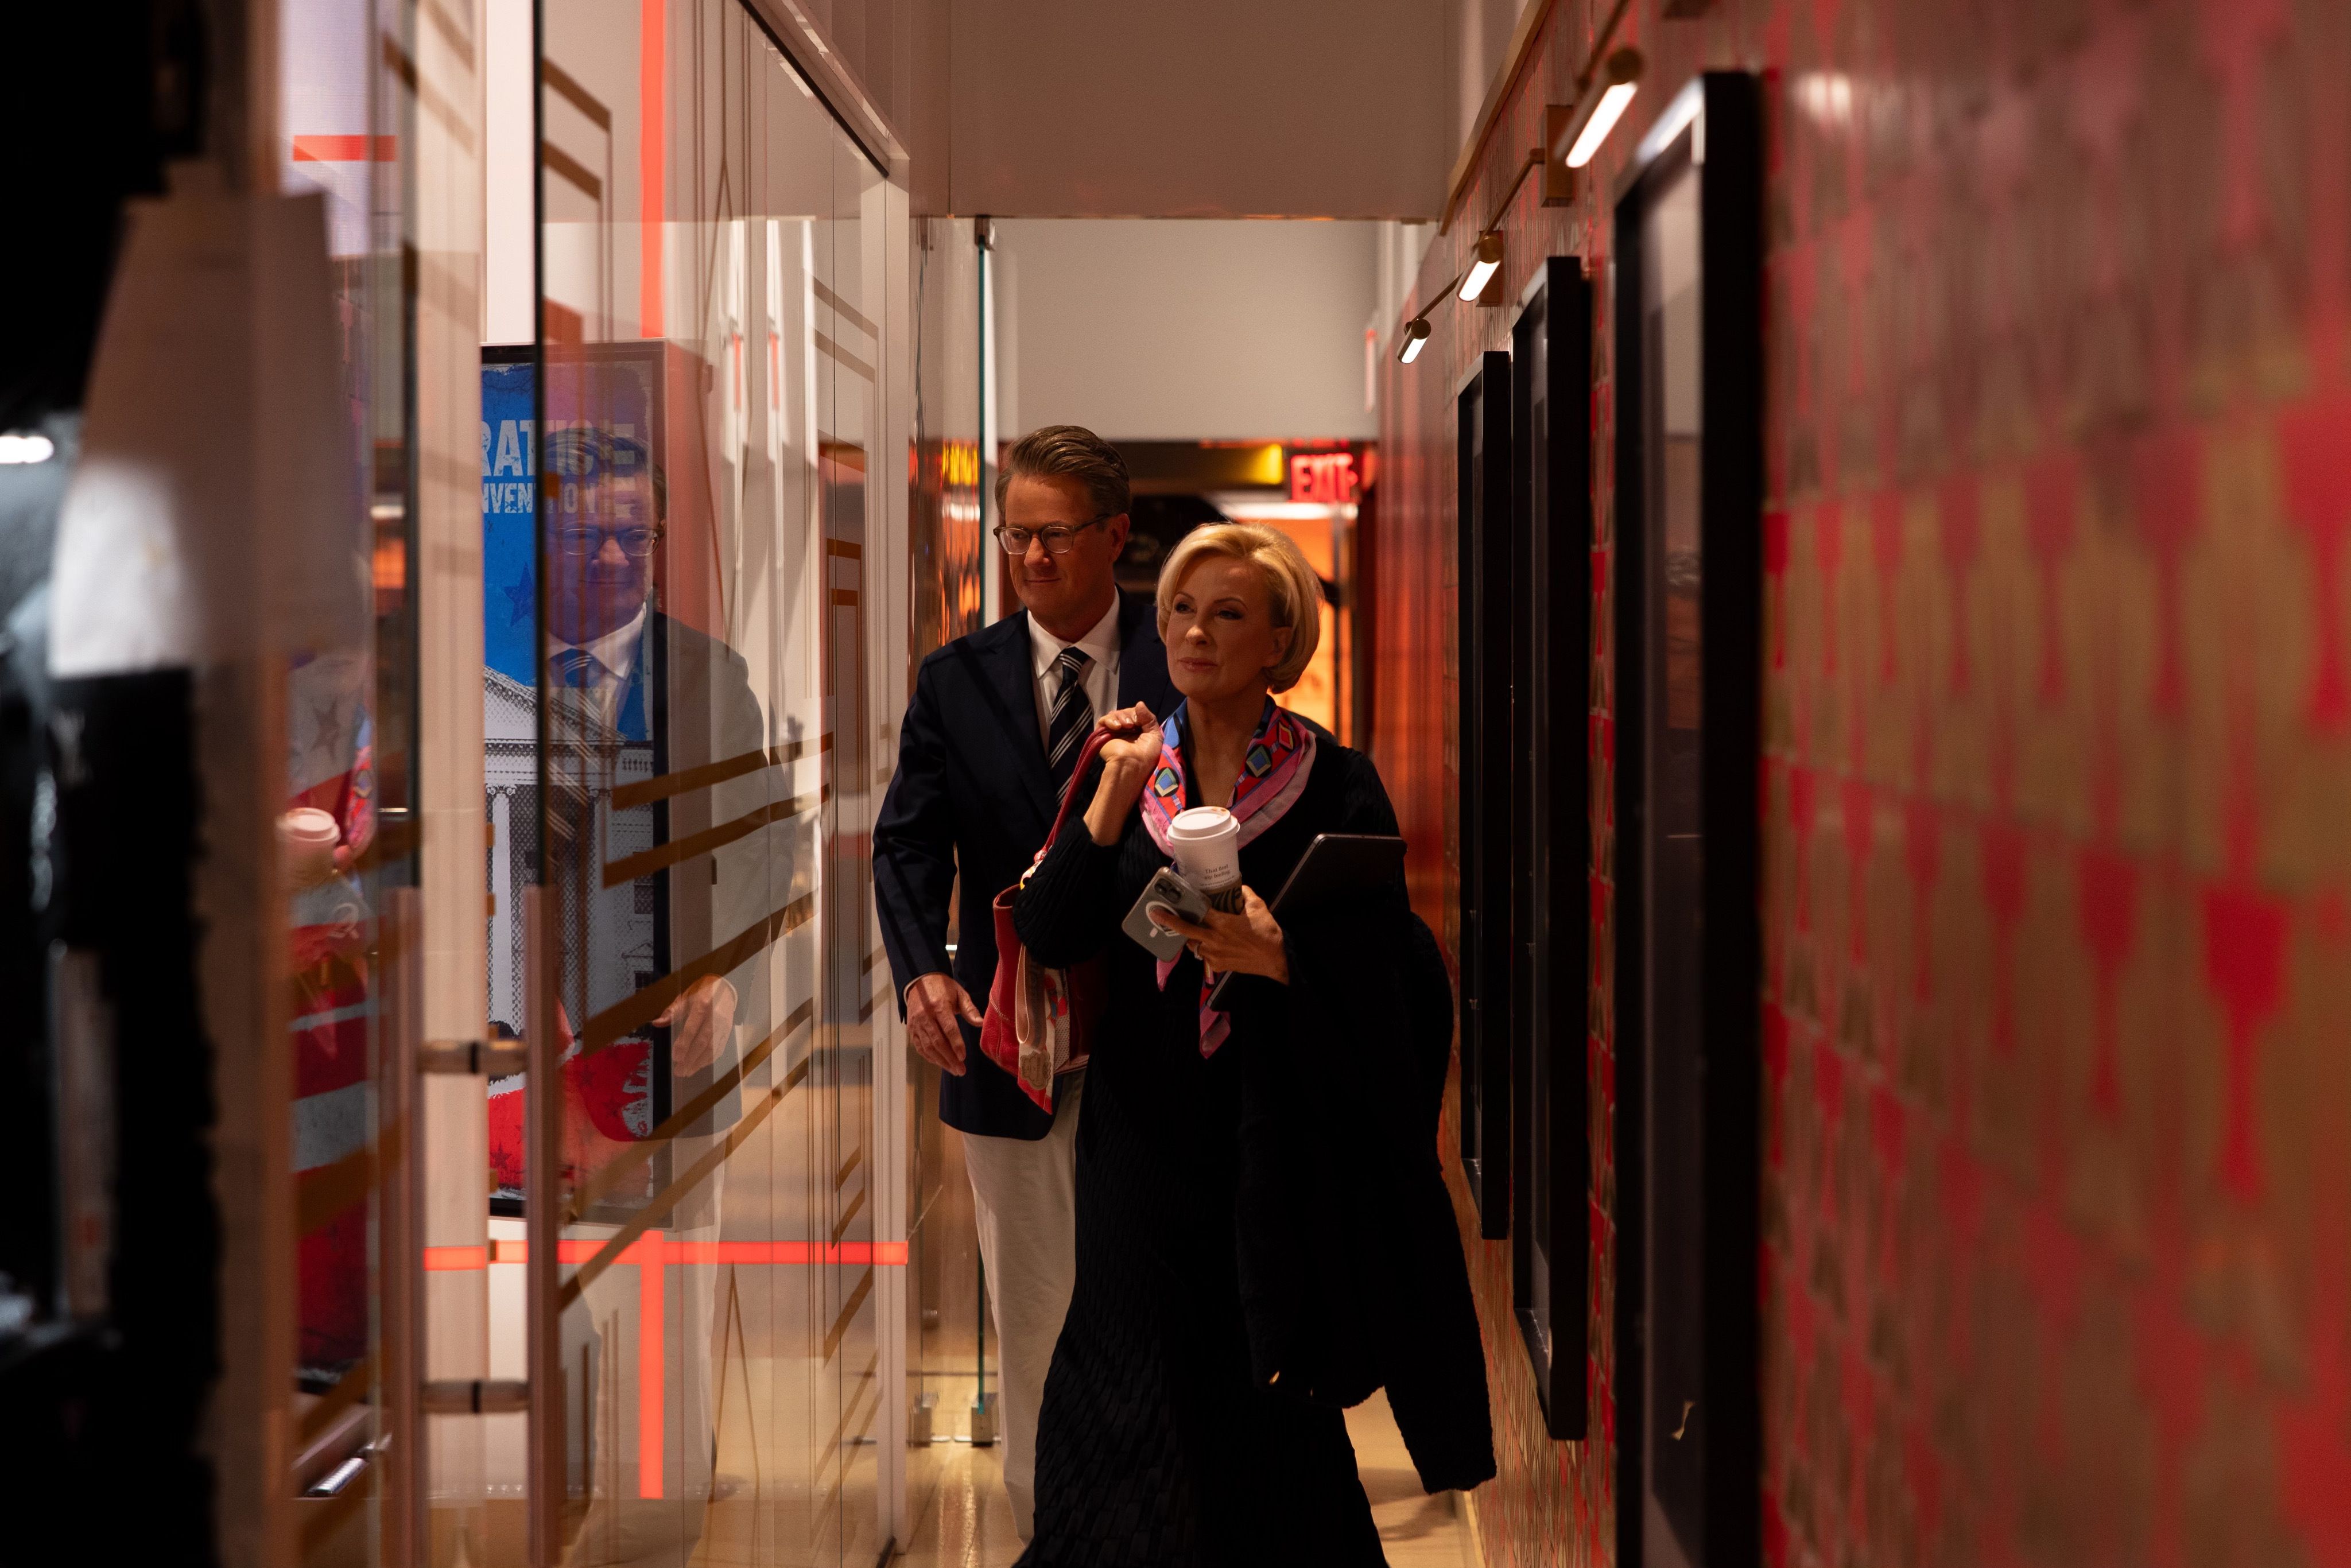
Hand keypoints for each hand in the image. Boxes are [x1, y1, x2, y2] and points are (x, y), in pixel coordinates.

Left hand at [654, 974, 737, 1075]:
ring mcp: (724, 1024)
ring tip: (687, 1071)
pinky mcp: (728, 1030)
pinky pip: (720, 1048)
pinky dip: (710, 1059)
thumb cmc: (701, 992)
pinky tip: (700, 1065)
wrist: (725, 987)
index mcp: (702, 1004)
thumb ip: (672, 1011)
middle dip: (690, 1058)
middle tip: (679, 1071)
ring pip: (712, 1047)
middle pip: (703, 1041)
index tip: (675, 1057)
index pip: (692, 1028)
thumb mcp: (686, 997)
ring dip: (699, 1062)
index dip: (684, 1044)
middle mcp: (715, 1016)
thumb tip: (656, 1023)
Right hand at [906, 971, 980, 1075]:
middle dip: (950, 1058)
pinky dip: (929, 1057)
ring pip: (928, 1047)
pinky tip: (940, 1063)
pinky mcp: (911, 1029)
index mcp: (939, 1006)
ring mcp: (916, 1024)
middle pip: (937, 1041)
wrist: (920, 981)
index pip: (948, 1028)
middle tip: (961, 1070)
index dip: (956, 1044)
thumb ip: (970, 1009)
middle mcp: (925, 1016)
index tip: (963, 1057)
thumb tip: (981, 1023)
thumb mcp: (959, 993)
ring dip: (941, 1061)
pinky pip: (919, 1047)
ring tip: (953, 1070)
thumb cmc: (943, 988)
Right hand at [1085, 702, 1159, 844]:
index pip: (1135, 714)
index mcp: (1138, 731)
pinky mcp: (1102, 735)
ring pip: (1114, 714)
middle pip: (1125, 712)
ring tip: (1126, 726)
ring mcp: (1113, 733)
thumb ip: (1148, 717)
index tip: (1141, 721)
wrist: (1131, 765)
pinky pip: (1102, 720)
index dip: (1138, 713)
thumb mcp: (1154, 734)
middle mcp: (1125, 731)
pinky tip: (1117, 727)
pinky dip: (1110, 720)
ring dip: (1121, 716)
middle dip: (1129, 714)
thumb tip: (1139, 702)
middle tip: (1133, 724)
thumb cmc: (1145, 755)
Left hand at [1150, 885, 1287, 983]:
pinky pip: (1204, 956)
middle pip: (1186, 930)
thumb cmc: (1267, 933)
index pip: (1199, 911)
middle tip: (1155, 914)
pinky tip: (1209, 944)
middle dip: (1169, 922)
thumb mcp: (1259, 907)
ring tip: (1189, 929)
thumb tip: (1237, 886)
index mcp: (1223, 923)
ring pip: (1193, 945)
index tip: (1173, 898)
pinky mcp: (1217, 965)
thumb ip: (1245, 894)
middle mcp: (1214, 939)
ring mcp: (1214, 954)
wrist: (1275, 960)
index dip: (1186, 903)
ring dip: (1189, 937)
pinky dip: (1204, 949)